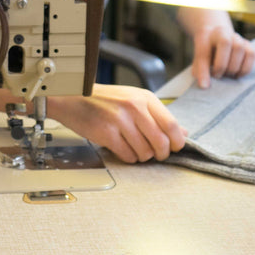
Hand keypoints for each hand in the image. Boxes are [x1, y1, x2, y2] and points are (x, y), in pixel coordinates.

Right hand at [50, 84, 186, 162]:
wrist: (72, 97)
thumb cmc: (102, 99)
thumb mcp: (133, 99)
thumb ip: (159, 116)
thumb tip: (183, 133)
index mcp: (144, 97)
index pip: (172, 125)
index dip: (176, 142)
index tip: (173, 147)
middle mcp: (134, 107)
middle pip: (161, 142)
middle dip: (161, 153)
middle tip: (155, 154)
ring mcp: (120, 120)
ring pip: (145, 152)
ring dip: (143, 156)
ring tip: (135, 149)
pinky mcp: (107, 133)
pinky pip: (128, 155)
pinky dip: (128, 157)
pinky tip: (123, 149)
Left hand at [190, 25, 254, 88]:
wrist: (216, 36)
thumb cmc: (206, 51)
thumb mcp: (198, 59)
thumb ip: (200, 70)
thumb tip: (204, 86)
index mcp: (204, 35)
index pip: (203, 53)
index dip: (204, 71)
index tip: (204, 86)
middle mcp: (222, 32)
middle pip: (225, 44)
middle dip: (221, 66)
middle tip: (217, 76)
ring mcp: (236, 37)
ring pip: (239, 48)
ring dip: (234, 67)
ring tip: (228, 75)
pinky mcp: (248, 44)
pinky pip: (251, 55)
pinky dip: (245, 68)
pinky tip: (237, 74)